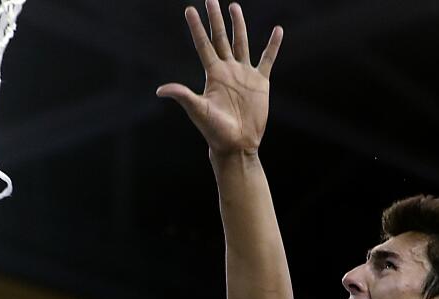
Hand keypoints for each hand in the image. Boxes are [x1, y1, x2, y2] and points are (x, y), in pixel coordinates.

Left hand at [157, 1, 281, 155]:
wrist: (237, 145)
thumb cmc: (215, 131)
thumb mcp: (198, 111)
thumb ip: (183, 95)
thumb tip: (161, 90)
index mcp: (213, 74)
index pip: (203, 45)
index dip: (196, 27)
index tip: (190, 10)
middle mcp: (228, 70)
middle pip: (221, 38)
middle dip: (216, 19)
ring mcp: (244, 75)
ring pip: (241, 43)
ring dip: (238, 25)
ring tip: (234, 6)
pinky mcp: (260, 83)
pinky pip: (267, 59)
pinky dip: (273, 45)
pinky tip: (277, 30)